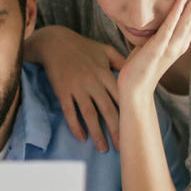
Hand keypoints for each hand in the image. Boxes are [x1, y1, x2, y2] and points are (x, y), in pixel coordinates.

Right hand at [26, 26, 125, 150]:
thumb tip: (135, 73)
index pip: (120, 98)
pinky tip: (81, 138)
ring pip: (89, 114)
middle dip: (116, 130)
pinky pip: (69, 112)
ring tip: (103, 149)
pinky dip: (75, 126)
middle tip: (122, 147)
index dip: (128, 114)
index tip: (135, 128)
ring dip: (97, 133)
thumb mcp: (105, 49)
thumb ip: (121, 61)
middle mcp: (93, 82)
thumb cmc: (82, 46)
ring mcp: (77, 88)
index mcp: (105, 73)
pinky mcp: (62, 91)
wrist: (54, 42)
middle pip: (107, 110)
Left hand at [116, 0, 190, 96]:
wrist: (135, 88)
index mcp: (181, 40)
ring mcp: (171, 46)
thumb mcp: (155, 42)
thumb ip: (162, 30)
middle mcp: (181, 42)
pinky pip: (170, 28)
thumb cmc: (142, 65)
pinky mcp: (159, 49)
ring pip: (189, 18)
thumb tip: (161, 15)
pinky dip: (177, 12)